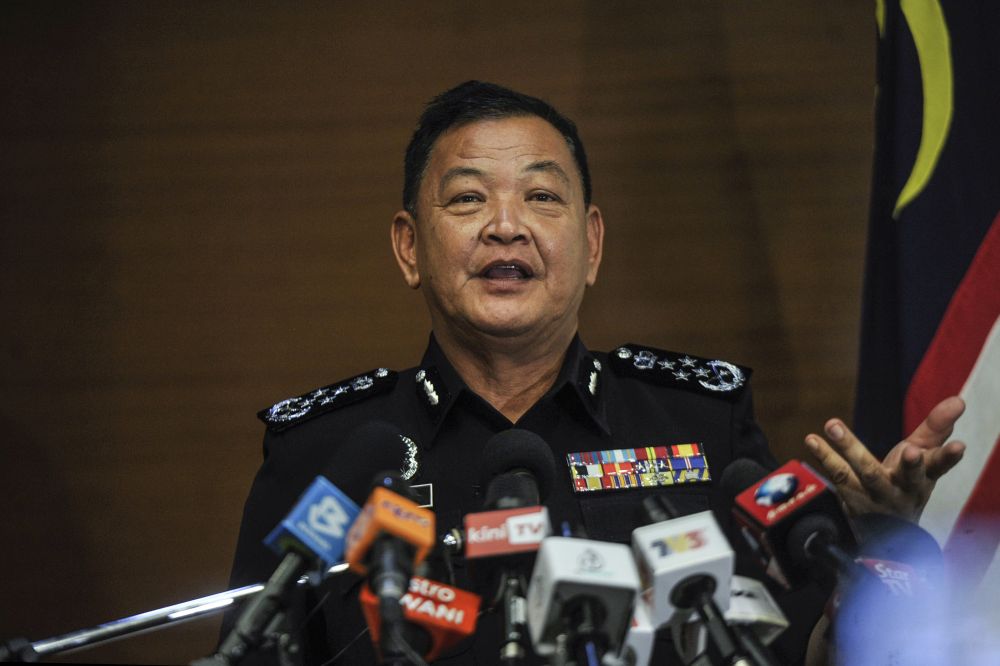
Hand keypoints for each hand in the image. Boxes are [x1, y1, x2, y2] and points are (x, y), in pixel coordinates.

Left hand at [804, 396, 965, 520]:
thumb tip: (958, 399)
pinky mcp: (853, 500)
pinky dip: (825, 457)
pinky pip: (838, 476)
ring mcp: (878, 497)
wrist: (887, 532)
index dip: (949, 457)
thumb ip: (936, 428)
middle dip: (912, 465)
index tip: (959, 447)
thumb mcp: (923, 456)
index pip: (941, 466)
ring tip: (833, 425)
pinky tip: (811, 439)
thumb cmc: (907, 483)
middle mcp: (905, 490)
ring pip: (867, 473)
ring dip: (850, 449)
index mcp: (925, 478)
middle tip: (912, 450)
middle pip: (910, 476)